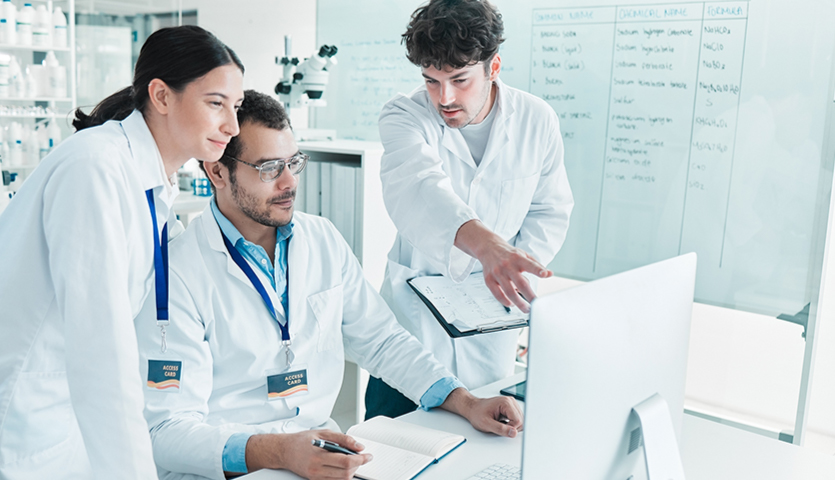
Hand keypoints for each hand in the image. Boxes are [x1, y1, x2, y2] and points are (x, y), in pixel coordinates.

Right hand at [244, 430, 371, 479]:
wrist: (284, 451)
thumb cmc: (302, 440)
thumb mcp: (323, 432)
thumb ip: (342, 438)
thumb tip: (358, 446)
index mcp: (319, 454)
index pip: (346, 461)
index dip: (360, 459)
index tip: (367, 455)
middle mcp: (317, 468)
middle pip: (346, 473)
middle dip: (358, 465)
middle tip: (362, 457)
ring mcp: (316, 476)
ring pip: (341, 479)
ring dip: (352, 471)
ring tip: (353, 461)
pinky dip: (343, 475)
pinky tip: (344, 467)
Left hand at [441, 388, 523, 437]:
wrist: (473, 408)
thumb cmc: (477, 413)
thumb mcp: (486, 424)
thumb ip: (500, 429)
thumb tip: (513, 433)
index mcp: (506, 403)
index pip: (518, 421)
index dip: (510, 429)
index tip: (500, 428)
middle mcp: (511, 401)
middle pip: (521, 421)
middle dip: (511, 427)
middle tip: (499, 426)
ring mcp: (512, 404)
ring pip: (520, 421)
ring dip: (511, 426)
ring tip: (500, 423)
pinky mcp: (511, 408)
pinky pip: (517, 419)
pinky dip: (510, 424)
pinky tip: (502, 422)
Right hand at [455, 220, 550, 311]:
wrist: (488, 248)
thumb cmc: (508, 254)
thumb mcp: (524, 255)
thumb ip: (536, 265)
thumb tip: (549, 274)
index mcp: (517, 258)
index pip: (530, 264)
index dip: (538, 270)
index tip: (545, 274)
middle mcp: (507, 265)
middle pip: (521, 283)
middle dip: (530, 296)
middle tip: (536, 304)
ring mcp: (497, 273)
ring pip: (509, 292)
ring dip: (519, 303)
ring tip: (526, 308)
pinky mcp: (489, 279)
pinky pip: (497, 294)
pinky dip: (505, 301)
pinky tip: (511, 303)